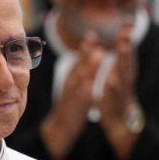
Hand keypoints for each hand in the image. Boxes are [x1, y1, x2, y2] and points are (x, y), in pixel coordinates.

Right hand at [41, 32, 101, 159]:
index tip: (92, 33)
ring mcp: (73, 94)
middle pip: (78, 64)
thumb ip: (83, 69)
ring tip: (97, 55)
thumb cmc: (71, 103)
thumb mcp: (76, 84)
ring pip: (80, 78)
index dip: (85, 46)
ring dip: (88, 67)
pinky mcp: (75, 106)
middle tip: (92, 37)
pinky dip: (85, 90)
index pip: (79, 59)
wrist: (61, 126)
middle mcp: (72, 83)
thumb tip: (93, 54)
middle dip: (85, 50)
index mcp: (73, 77)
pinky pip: (80, 98)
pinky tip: (90, 84)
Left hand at [97, 18, 139, 159]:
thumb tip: (124, 35)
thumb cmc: (118, 94)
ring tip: (124, 46)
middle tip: (127, 28)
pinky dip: (114, 86)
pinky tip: (111, 79)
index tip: (129, 17)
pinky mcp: (117, 102)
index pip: (125, 47)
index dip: (127, 33)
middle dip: (127, 42)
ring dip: (125, 59)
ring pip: (124, 72)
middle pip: (127, 57)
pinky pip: (115, 94)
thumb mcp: (119, 72)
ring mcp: (123, 89)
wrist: (120, 121)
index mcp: (124, 68)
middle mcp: (126, 76)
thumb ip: (122, 55)